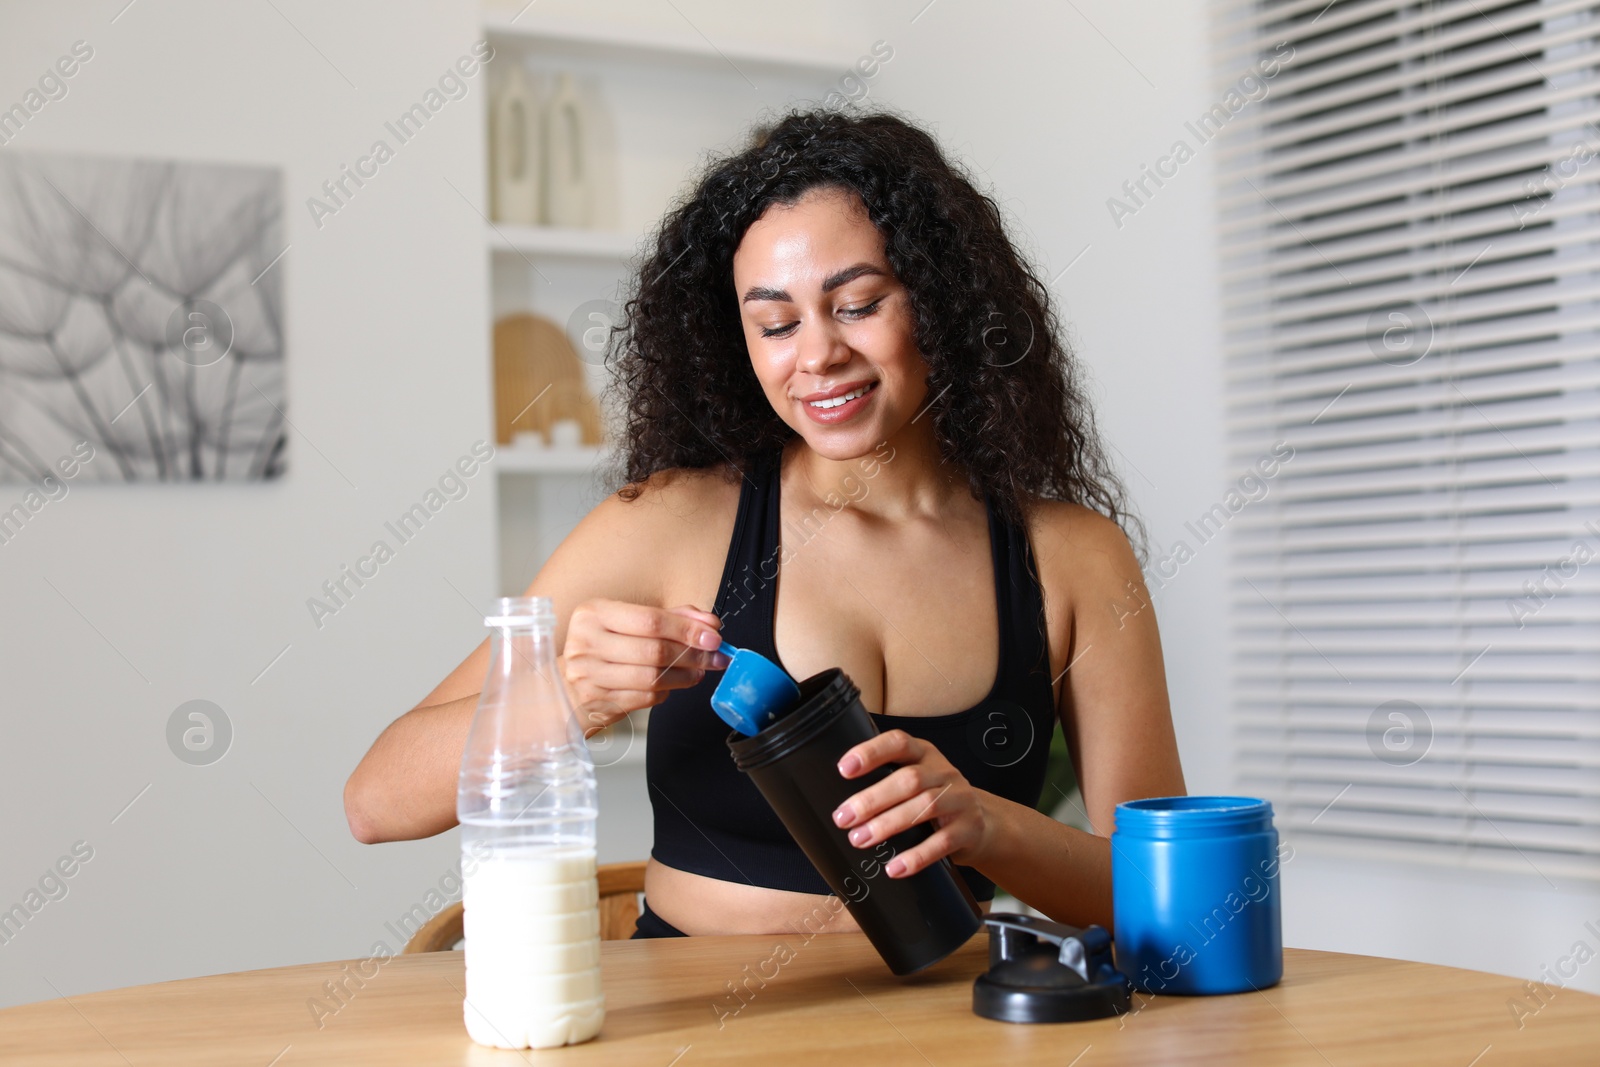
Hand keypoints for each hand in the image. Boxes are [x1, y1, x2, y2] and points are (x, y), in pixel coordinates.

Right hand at [561, 600, 728, 733]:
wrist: (566, 684)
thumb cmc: (605, 648)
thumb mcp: (630, 622)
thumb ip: (672, 617)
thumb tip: (709, 625)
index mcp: (594, 614)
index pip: (650, 620)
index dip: (686, 629)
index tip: (713, 636)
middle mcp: (586, 643)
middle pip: (654, 650)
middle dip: (693, 654)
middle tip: (716, 656)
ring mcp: (589, 675)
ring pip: (652, 677)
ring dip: (685, 675)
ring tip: (699, 671)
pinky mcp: (597, 702)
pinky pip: (645, 697)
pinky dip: (666, 690)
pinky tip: (672, 683)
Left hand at [830, 730, 992, 878]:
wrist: (984, 824)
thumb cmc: (936, 799)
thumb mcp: (918, 779)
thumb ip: (886, 778)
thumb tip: (833, 795)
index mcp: (924, 754)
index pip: (898, 743)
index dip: (871, 752)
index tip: (844, 768)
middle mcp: (943, 772)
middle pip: (909, 780)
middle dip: (872, 799)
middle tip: (843, 818)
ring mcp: (959, 799)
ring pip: (924, 807)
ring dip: (888, 825)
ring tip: (859, 839)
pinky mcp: (968, 829)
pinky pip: (942, 843)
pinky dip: (916, 857)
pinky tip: (894, 868)